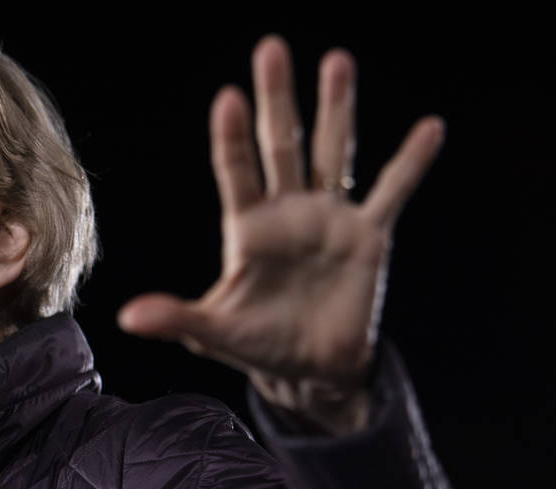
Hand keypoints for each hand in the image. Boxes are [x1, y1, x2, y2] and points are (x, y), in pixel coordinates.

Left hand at [117, 35, 444, 433]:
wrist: (310, 369)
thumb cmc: (258, 344)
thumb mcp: (214, 331)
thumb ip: (176, 318)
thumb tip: (128, 317)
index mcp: (247, 229)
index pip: (235, 172)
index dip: (231, 138)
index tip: (227, 98)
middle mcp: (287, 212)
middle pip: (280, 146)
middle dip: (276, 100)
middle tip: (270, 49)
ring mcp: (329, 218)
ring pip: (332, 153)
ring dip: (337, 109)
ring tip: (336, 61)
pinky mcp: (368, 236)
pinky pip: (391, 192)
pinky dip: (411, 163)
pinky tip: (431, 128)